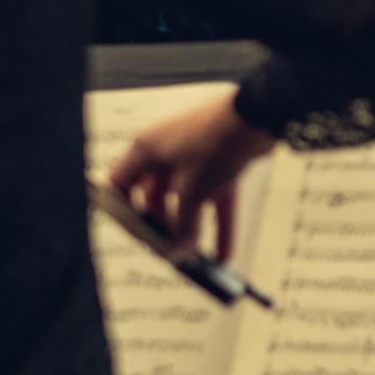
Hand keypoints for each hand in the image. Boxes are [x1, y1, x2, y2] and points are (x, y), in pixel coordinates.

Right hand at [108, 87, 276, 259]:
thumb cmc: (212, 143)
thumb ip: (182, 224)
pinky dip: (218, 224)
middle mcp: (164, 153)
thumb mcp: (191, 191)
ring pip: (185, 200)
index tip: (137, 236)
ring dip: (191, 228)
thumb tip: (180, 248)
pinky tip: (224, 254)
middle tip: (168, 249)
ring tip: (194, 257)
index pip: (119, 184)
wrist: (255, 117)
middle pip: (154, 197)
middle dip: (162, 226)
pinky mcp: (218, 164)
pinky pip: (213, 199)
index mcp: (145, 151)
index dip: (124, 213)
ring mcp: (192, 158)